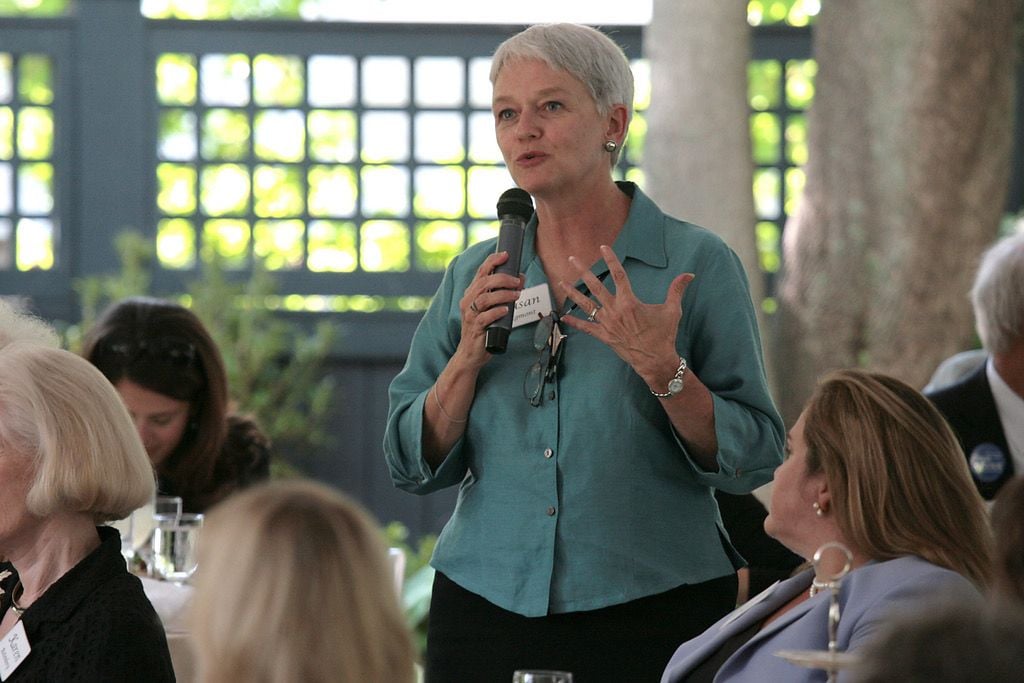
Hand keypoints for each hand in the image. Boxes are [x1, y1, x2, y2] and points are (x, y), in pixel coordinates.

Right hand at [456, 251, 523, 366]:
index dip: (492, 261)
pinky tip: (506, 310)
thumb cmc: (484, 329)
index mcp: (472, 293)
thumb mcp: (494, 308)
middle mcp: (468, 301)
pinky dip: (496, 312)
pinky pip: (485, 317)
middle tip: (518, 281)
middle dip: (503, 279)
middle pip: (483, 282)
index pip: (481, 272)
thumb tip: (521, 278)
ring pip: (484, 298)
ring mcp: (470, 315)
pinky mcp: (475, 329)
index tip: (506, 255)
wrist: (471, 354)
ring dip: (503, 294)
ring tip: (517, 295)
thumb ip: (504, 294)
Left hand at [559, 245, 693, 381]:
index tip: (603, 247)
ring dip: (573, 292)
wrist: (655, 361)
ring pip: (586, 304)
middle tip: (572, 258)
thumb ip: (677, 290)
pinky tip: (563, 317)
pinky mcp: (604, 336)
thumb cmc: (664, 335)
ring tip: (562, 282)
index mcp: (629, 302)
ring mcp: (607, 323)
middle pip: (595, 286)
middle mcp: (615, 310)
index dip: (610, 259)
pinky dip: (574, 322)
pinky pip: (586, 327)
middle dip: (583, 270)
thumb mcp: (672, 310)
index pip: (618, 274)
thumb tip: (689, 274)